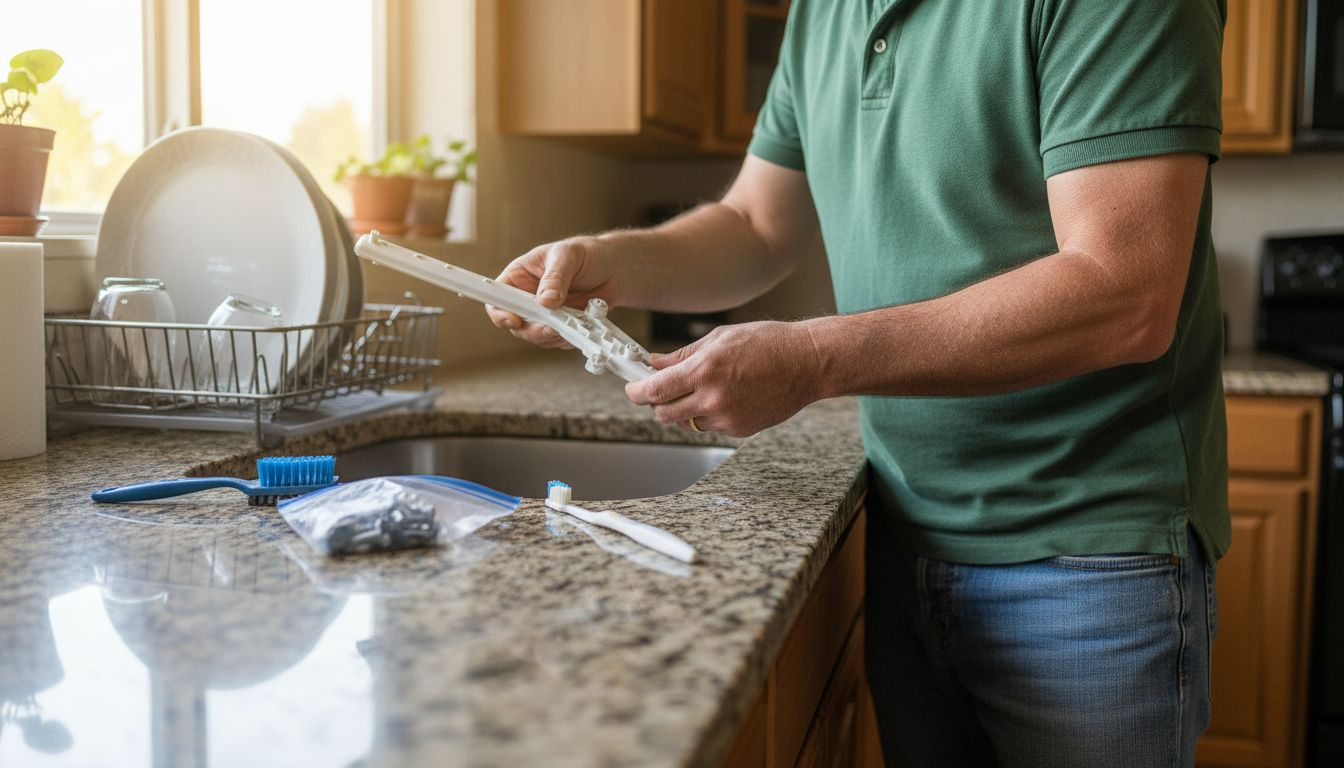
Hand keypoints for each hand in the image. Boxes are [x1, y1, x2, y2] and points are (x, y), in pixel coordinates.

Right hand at [487, 236, 617, 348]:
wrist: (613, 269)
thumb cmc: (586, 254)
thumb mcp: (568, 256)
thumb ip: (556, 277)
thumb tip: (546, 300)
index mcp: (519, 277)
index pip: (498, 299)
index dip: (500, 313)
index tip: (515, 320)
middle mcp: (527, 298)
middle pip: (516, 325)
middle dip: (533, 330)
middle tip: (552, 327)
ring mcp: (544, 315)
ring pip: (537, 336)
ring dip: (554, 335)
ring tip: (573, 322)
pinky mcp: (561, 326)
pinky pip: (558, 340)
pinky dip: (569, 337)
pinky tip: (583, 324)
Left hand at [625, 321, 826, 437]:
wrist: (807, 363)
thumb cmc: (769, 344)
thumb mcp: (720, 338)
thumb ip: (683, 355)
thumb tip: (656, 363)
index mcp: (704, 370)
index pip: (655, 391)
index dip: (636, 392)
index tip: (632, 388)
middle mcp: (713, 398)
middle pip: (665, 413)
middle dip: (657, 403)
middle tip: (661, 389)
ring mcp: (727, 418)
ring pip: (687, 422)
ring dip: (684, 409)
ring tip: (703, 387)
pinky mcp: (740, 429)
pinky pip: (711, 426)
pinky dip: (708, 414)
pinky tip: (726, 395)